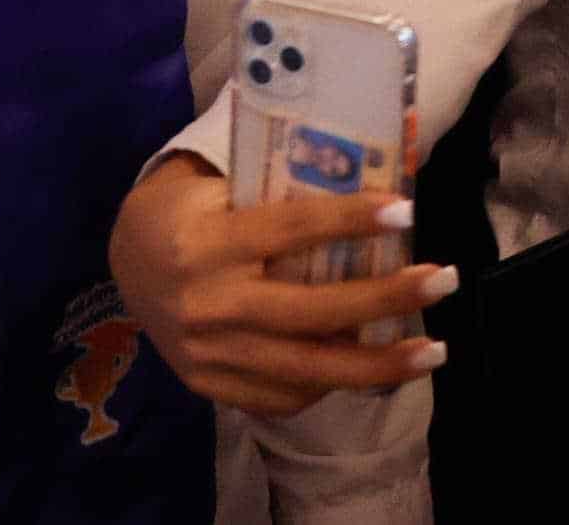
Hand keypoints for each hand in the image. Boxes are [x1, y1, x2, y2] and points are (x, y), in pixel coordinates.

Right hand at [110, 157, 448, 417]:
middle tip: (444, 280)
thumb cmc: (192, 208)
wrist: (124, 260)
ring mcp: (207, 354)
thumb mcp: (223, 184)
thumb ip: (286, 188)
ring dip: (377, 363)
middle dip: (386, 299)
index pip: (290, 230)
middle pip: (311, 311)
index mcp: (208, 241)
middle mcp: (209, 303)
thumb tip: (379, 172)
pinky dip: (328, 386)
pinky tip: (370, 370)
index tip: (406, 212)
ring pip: (304, 369)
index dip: (349, 220)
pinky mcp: (208, 385)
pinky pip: (279, 397)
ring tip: (433, 351)